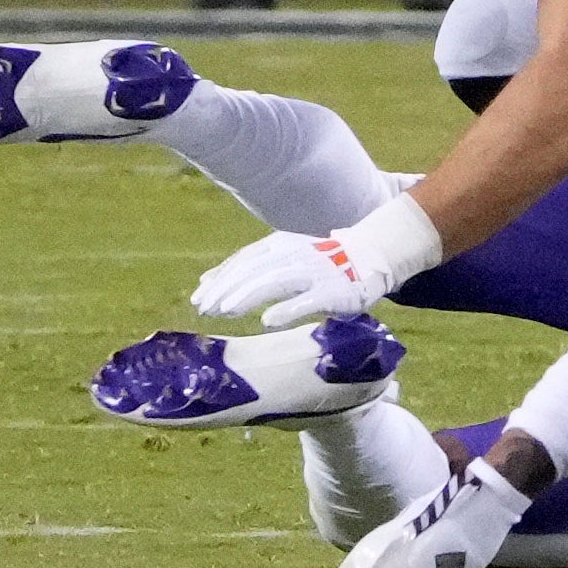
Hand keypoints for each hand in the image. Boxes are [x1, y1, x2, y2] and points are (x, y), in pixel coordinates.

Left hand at [192, 196, 444, 327]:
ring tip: (225, 311)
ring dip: (248, 296)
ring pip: (276, 281)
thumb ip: (247, 270)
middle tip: (204, 309)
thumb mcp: (280, 260)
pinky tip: (268, 320)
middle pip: (255, 271)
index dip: (220, 280)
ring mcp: (315, 272)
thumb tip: (206, 282)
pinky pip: (308, 300)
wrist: (369, 257)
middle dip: (227, 289)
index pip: (244, 261)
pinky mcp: (334, 291)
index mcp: (279, 246)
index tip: (198, 299)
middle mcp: (294, 255)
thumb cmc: (318, 262)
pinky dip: (288, 309)